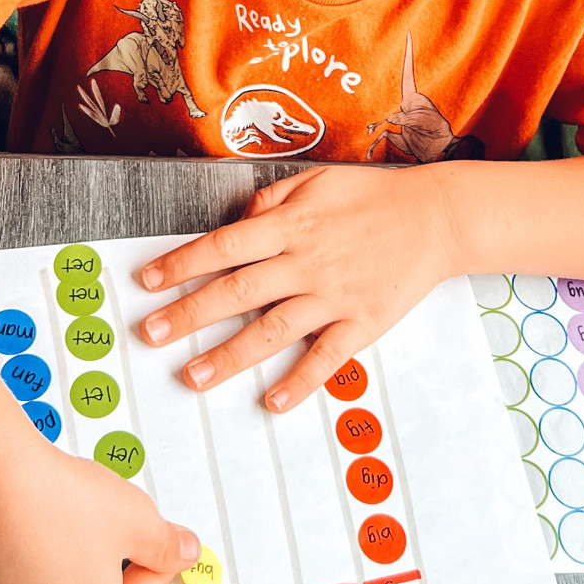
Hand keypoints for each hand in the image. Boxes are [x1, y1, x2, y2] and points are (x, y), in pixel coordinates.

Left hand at [136, 165, 459, 409]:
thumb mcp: (316, 182)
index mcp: (290, 226)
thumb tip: (235, 222)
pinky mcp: (362, 322)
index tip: (148, 282)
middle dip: (188, 314)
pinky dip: (299, 381)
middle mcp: (305, 262)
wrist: (436, 217)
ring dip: (229, 355)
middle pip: (236, 291)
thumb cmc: (373, 198)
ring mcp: (333, 296)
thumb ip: (271, 202)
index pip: (222, 246)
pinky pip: (326, 357)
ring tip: (193, 376)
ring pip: (271, 330)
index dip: (181, 264)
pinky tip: (272, 401)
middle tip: (150, 335)